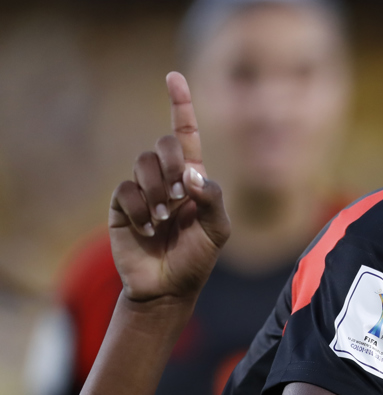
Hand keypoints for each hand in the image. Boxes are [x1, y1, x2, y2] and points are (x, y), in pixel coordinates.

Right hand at [109, 72, 228, 303]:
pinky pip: (126, 190)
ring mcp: (143, 190)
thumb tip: (191, 172)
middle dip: (173, 165)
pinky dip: (140, 209)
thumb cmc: (197, 259)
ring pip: (143, 163)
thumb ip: (213, 198)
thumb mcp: (218, 232)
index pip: (186, 135)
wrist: (168, 288)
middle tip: (179, 197)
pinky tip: (147, 228)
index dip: (180, 105)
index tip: (173, 76)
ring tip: (163, 219)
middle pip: (163, 144)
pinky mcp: (122, 205)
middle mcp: (167, 179)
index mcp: (194, 179)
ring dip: (157, 191)